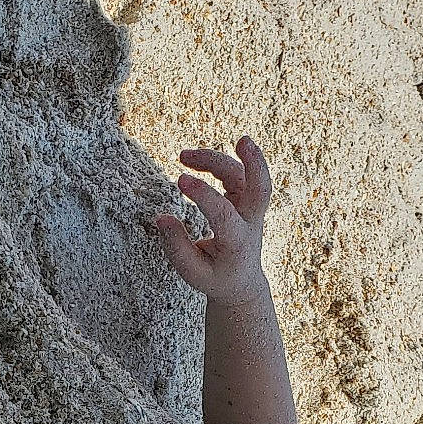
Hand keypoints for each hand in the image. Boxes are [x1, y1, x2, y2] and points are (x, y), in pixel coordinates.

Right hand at [153, 136, 272, 305]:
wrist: (241, 283)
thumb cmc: (215, 277)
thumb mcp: (192, 273)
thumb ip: (176, 246)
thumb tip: (161, 217)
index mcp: (239, 243)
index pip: (224, 214)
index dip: (203, 195)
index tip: (180, 180)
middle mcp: (251, 222)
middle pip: (261, 188)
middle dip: (256, 163)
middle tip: (243, 140)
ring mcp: (252, 209)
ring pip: (243, 174)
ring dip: (216, 159)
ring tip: (183, 156)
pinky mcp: (246, 199)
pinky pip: (237, 173)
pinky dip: (217, 162)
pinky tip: (193, 159)